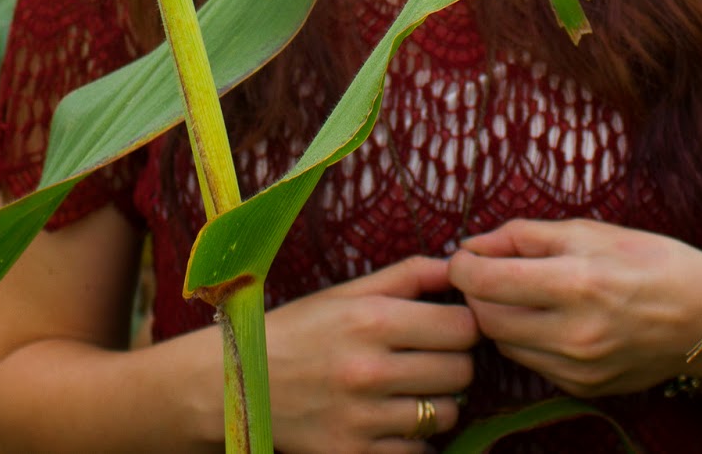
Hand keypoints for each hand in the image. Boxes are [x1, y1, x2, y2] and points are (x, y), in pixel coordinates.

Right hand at [262, 255, 477, 453]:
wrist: (239, 384)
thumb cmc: (302, 329)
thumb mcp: (349, 291)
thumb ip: (409, 274)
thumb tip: (460, 265)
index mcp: (371, 320)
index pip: (462, 327)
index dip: (463, 324)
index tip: (449, 326)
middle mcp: (369, 370)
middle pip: (461, 371)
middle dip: (454, 362)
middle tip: (432, 358)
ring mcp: (361, 418)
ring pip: (445, 414)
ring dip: (438, 402)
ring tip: (412, 388)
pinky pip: (417, 451)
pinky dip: (413, 438)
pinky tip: (392, 418)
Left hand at [447, 219, 701, 398]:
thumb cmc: (649, 259)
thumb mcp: (589, 231)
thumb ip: (526, 236)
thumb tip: (474, 245)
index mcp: (577, 283)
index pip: (487, 282)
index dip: (462, 266)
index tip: (461, 256)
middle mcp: (574, 333)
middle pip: (487, 319)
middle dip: (475, 293)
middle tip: (486, 271)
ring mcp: (578, 368)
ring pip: (505, 344)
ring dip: (498, 317)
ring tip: (518, 292)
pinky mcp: (583, 388)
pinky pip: (533, 363)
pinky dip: (526, 339)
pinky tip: (547, 317)